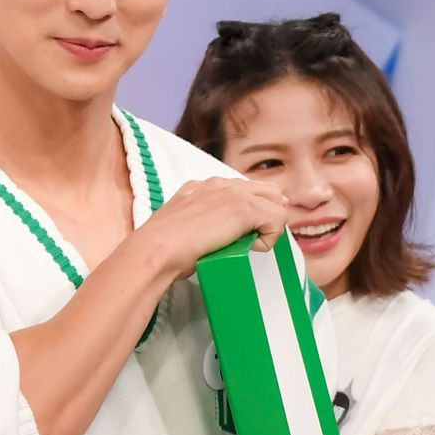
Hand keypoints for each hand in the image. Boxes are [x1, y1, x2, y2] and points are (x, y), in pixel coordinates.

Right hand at [136, 178, 287, 279]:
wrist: (156, 250)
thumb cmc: (164, 250)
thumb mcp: (185, 229)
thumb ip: (204, 225)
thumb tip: (222, 237)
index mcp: (203, 187)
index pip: (244, 190)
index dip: (255, 210)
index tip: (250, 231)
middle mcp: (219, 184)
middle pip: (268, 190)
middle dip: (269, 214)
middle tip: (256, 238)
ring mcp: (233, 193)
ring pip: (276, 203)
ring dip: (269, 227)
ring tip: (248, 245)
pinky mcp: (244, 208)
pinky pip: (278, 220)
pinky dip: (269, 239)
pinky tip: (249, 248)